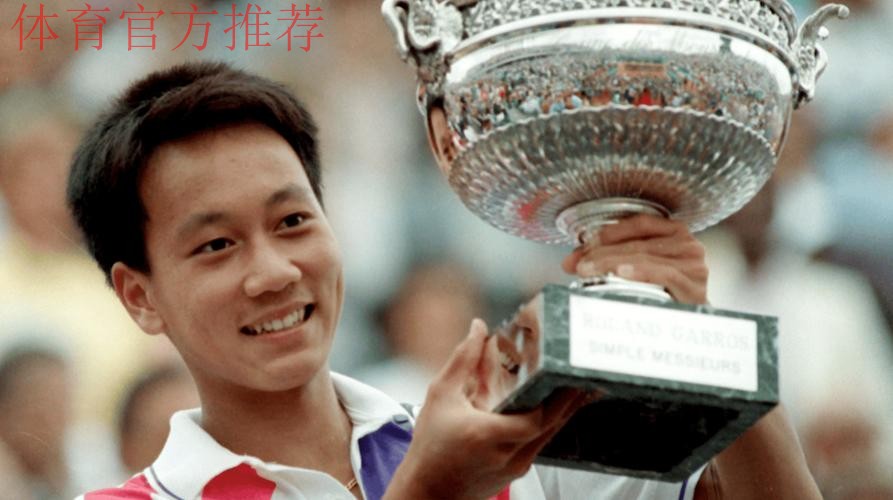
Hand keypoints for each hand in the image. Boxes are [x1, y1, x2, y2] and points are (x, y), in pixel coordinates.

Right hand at [384, 319, 584, 499]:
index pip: (537, 417)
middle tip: (583, 373)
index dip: (557, 396)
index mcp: (488, 435)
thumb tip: (478, 329)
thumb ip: (462, 360)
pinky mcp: (517, 472)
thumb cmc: (430, 447)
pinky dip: (549, 423)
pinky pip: (541, 443)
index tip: (566, 371)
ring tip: (577, 385)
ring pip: (550, 435)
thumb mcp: (441, 396)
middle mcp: (507, 455)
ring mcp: (515, 467)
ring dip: (564, 410)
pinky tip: (553, 406)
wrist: (428, 492)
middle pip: (552, 425)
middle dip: (570, 398)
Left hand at [561, 214, 707, 303]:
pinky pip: (662, 274)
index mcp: (675, 232)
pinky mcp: (694, 287)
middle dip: (602, 252)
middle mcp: (689, 245)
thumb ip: (609, 258)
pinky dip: (639, 271)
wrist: (691, 328)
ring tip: (587, 271)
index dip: (608, 232)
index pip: (639, 223)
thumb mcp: (637, 270)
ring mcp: (694, 266)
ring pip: (644, 256)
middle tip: (578, 263)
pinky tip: (620, 273)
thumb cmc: (662, 295)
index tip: (584, 245)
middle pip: (637, 242)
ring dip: (611, 262)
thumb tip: (571, 261)